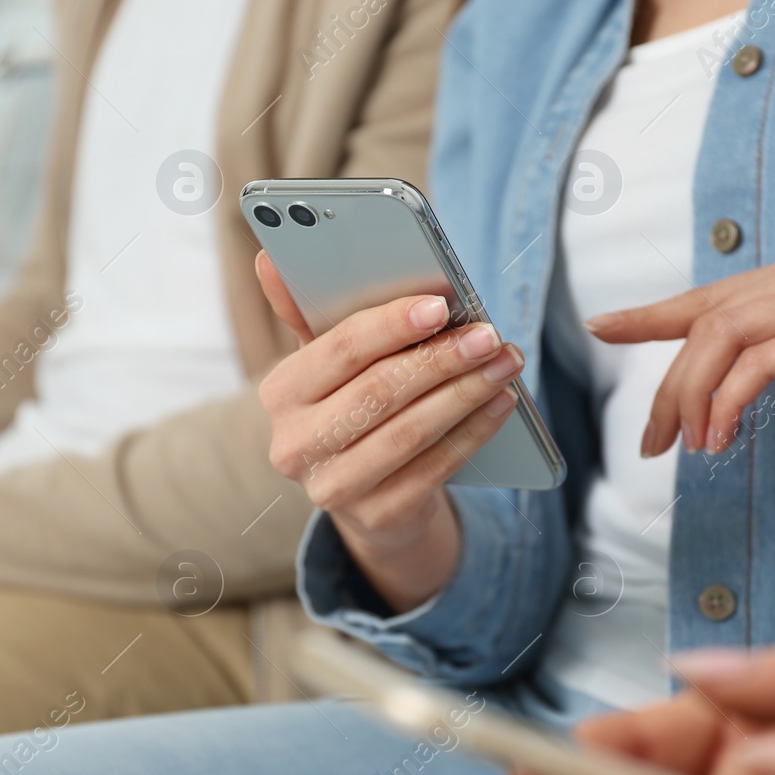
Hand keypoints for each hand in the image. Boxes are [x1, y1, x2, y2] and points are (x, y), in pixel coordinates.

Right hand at [254, 251, 524, 611]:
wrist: (368, 496)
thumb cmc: (350, 407)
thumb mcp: (326, 363)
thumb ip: (307, 311)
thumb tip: (269, 257)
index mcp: (280, 394)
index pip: (338, 350)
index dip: (391, 325)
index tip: (441, 304)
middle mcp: (296, 445)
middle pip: (378, 392)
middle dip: (440, 359)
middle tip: (488, 334)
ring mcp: (334, 489)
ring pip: (410, 432)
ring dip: (465, 393)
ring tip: (505, 362)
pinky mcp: (378, 517)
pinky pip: (435, 469)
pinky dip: (473, 433)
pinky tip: (501, 403)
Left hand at [584, 248, 774, 461]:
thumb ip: (772, 358)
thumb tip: (720, 378)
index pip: (709, 297)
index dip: (650, 315)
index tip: (603, 327)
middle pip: (705, 323)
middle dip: (668, 386)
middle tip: (653, 442)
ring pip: (723, 337)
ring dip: (693, 398)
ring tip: (691, 447)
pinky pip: (760, 363)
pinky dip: (730, 401)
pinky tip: (724, 437)